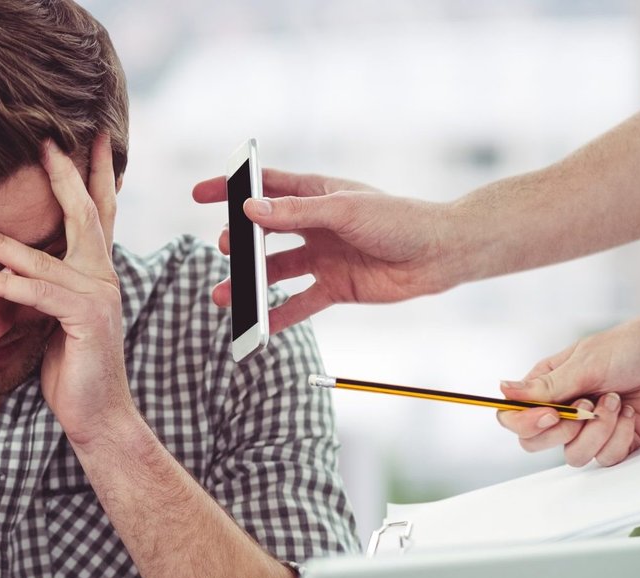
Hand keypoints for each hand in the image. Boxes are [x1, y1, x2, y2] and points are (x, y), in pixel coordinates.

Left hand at [0, 136, 133, 446]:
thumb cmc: (72, 367)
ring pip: (44, 256)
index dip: (90, 173)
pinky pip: (37, 294)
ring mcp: (98, 296)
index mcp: (96, 271)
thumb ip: (43, 283)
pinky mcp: (84, 321)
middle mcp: (103, 276)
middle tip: (45, 140)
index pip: (95, 211)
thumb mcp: (54, 315)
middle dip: (65, 175)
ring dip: (1, 238)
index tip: (83, 136)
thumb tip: (13, 259)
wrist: (97, 415)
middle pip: (85, 213)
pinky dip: (4, 285)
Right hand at [191, 170, 466, 331]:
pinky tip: (258, 326)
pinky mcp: (335, 287)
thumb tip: (249, 211)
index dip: (231, 189)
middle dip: (239, 243)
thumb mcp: (344, 210)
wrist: (439, 255)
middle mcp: (315, 225)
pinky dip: (278, 316)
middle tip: (225, 249)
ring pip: (275, 272)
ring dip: (250, 284)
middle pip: (264, 233)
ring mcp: (323, 257)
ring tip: (224, 296)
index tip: (200, 194)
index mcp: (316, 194)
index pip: (264, 187)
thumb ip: (295, 212)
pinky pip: (299, 304)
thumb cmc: (399, 220)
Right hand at [494, 316, 639, 466]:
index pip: (513, 417)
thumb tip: (503, 391)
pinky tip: (628, 412)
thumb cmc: (630, 346)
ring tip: (615, 402)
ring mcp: (588, 429)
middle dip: (565, 431)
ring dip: (599, 431)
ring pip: (573, 455)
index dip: (526, 423)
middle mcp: (562, 410)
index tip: (553, 415)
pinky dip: (620, 437)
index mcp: (546, 387)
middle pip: (535, 443)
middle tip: (588, 407)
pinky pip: (605, 458)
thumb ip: (546, 386)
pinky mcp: (615, 441)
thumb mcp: (586, 363)